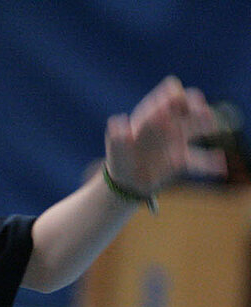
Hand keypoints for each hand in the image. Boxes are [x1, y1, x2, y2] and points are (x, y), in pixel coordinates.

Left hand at [104, 76, 226, 194]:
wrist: (125, 183)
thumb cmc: (119, 161)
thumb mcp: (116, 150)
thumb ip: (118, 137)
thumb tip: (117, 122)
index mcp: (149, 116)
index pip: (166, 95)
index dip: (172, 96)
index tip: (173, 103)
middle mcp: (167, 123)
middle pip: (186, 105)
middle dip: (194, 104)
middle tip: (200, 112)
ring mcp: (177, 139)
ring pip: (196, 126)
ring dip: (205, 123)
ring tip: (211, 125)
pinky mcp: (182, 158)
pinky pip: (198, 158)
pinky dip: (210, 161)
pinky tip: (220, 166)